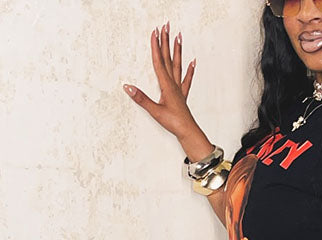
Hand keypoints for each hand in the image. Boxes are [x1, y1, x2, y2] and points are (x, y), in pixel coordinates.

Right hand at [123, 22, 198, 141]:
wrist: (187, 131)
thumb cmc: (173, 122)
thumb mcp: (154, 111)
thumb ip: (141, 99)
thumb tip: (128, 88)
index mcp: (166, 85)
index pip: (159, 61)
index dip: (156, 46)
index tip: (155, 32)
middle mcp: (173, 84)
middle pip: (169, 58)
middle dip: (166, 42)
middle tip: (166, 26)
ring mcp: (179, 88)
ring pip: (177, 65)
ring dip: (177, 50)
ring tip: (178, 37)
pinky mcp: (182, 95)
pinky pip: (186, 79)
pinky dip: (190, 70)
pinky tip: (193, 62)